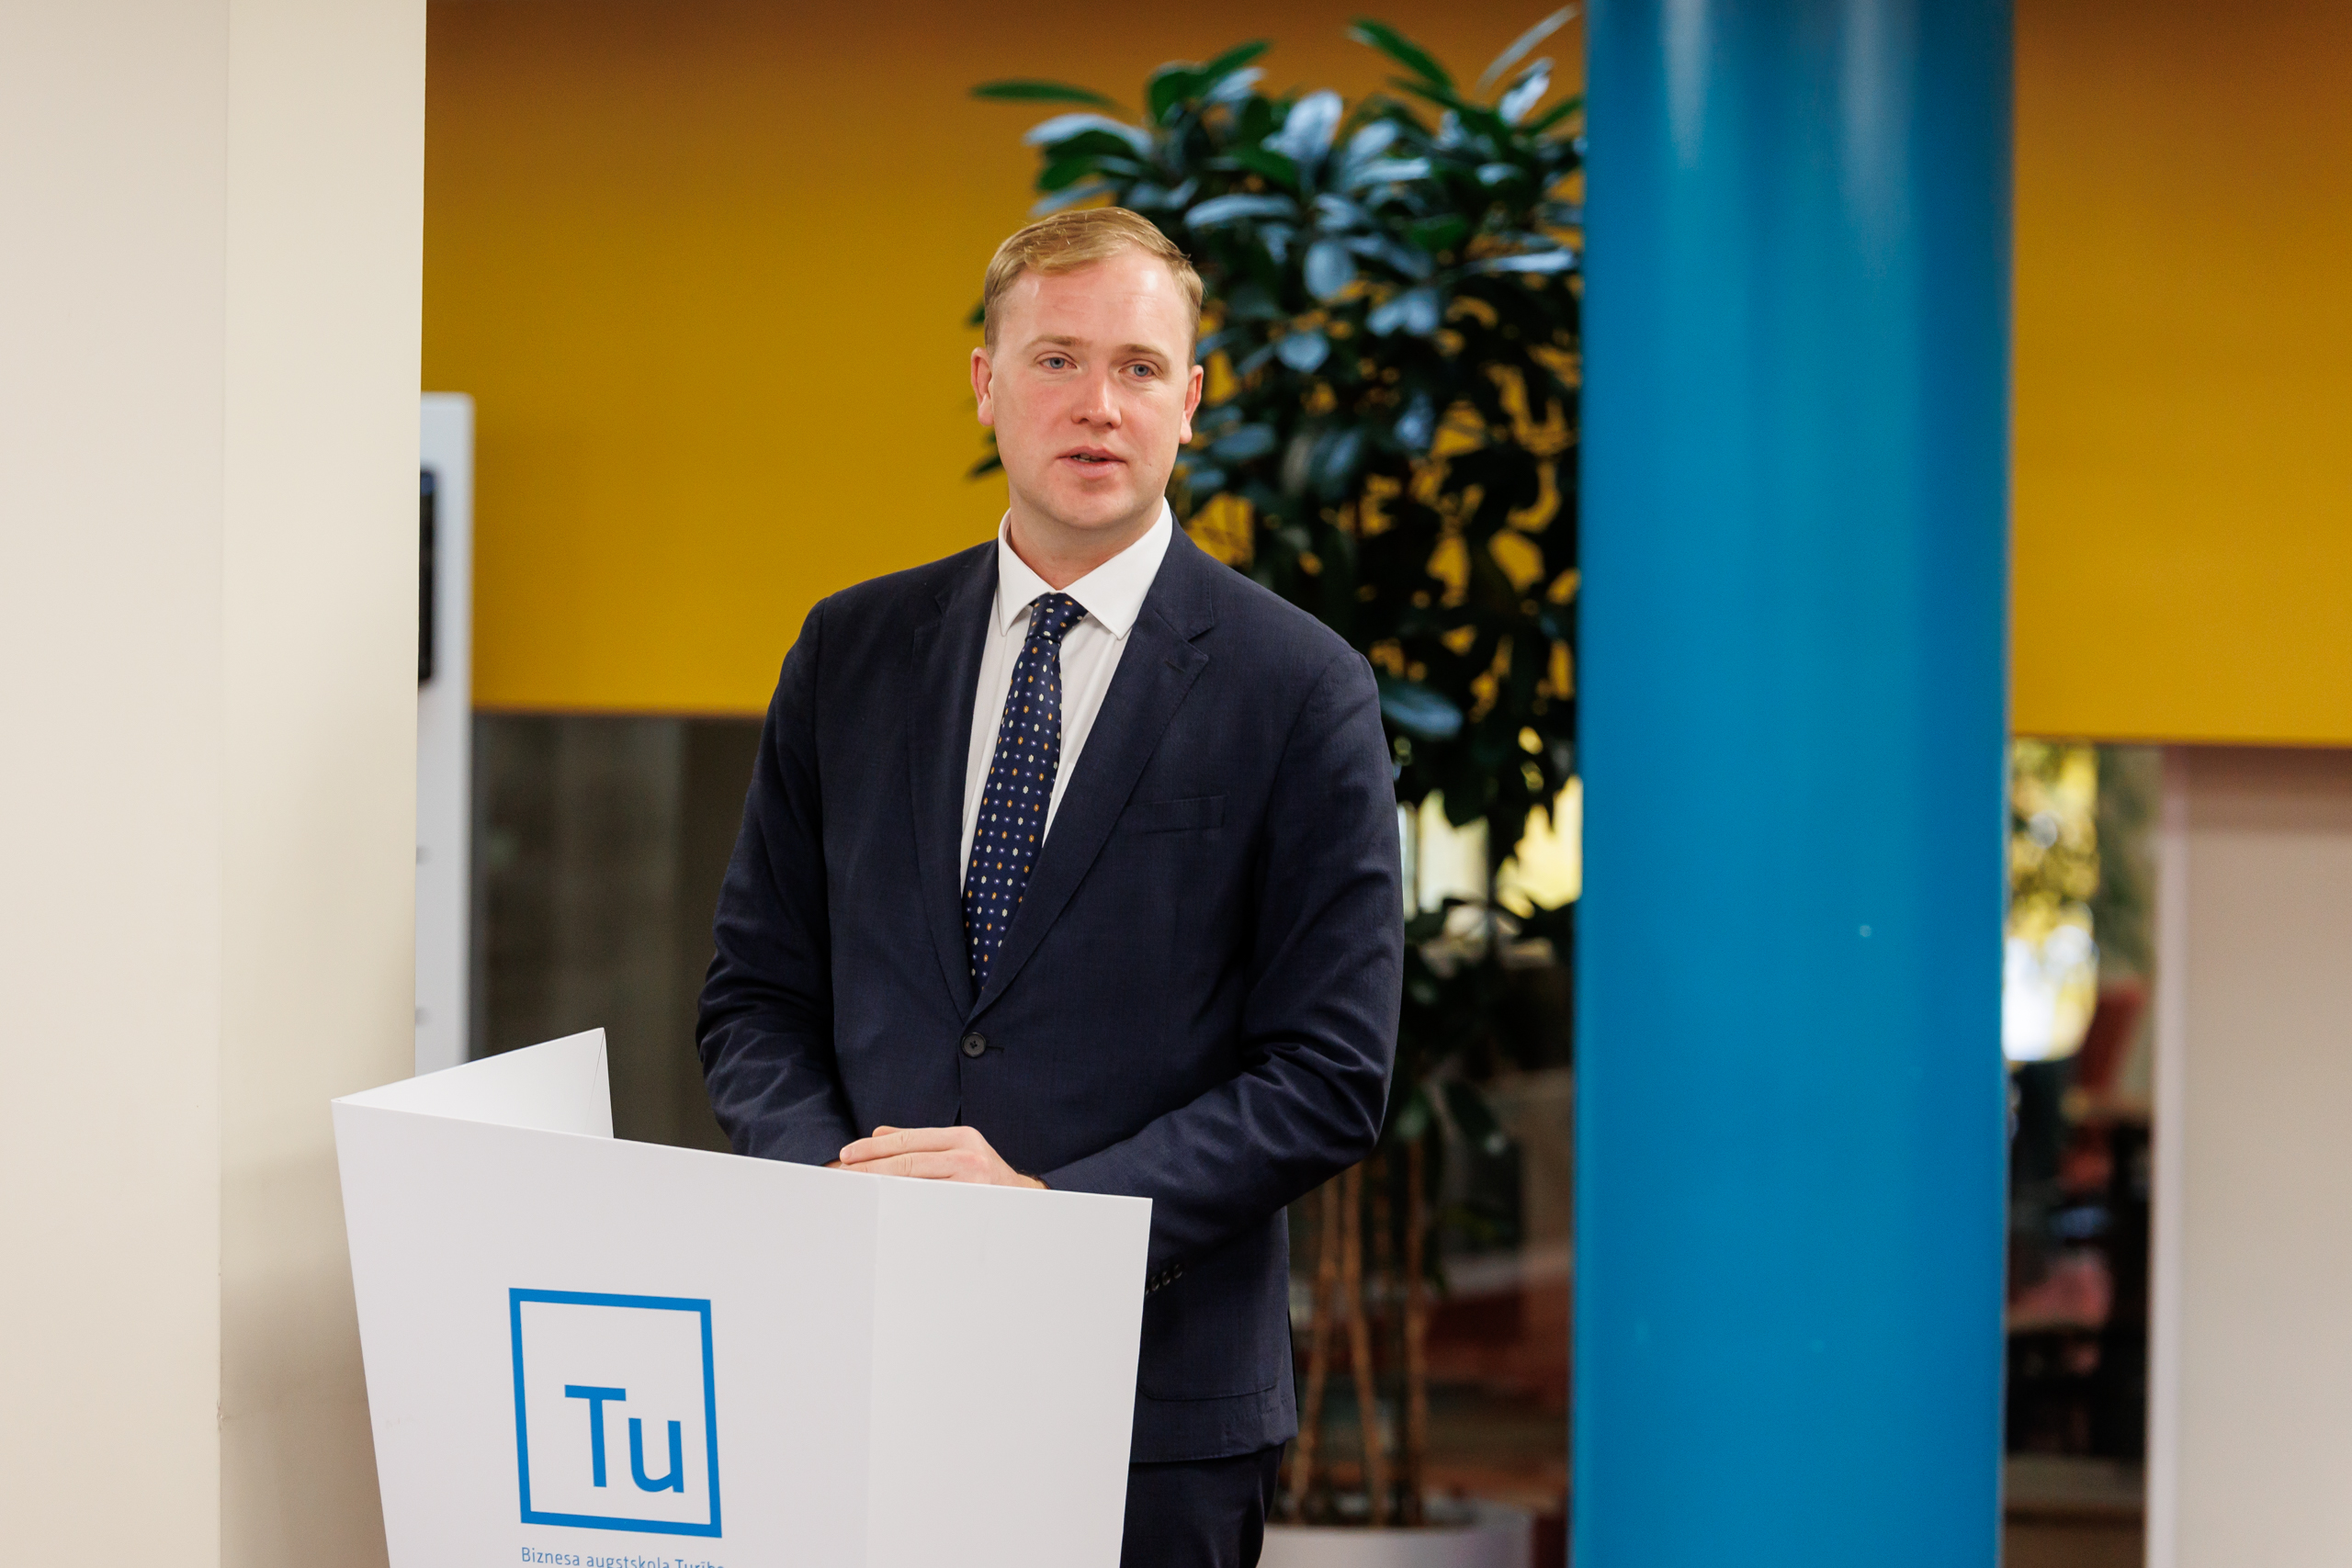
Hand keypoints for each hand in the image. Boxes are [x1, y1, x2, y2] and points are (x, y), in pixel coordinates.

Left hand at [836, 1126, 1044, 1187]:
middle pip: (906, 1161)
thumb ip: (921, 1142)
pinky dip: (901, 1205)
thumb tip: (879, 1133)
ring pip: (914, 1183)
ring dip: (880, 1186)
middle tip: (843, 1175)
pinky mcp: (971, 1205)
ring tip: (856, 1190)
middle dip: (870, 1168)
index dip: (873, 1147)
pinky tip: (883, 1207)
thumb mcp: (959, 1149)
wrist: (1024, 1203)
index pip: (907, 1140)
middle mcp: (969, 1155)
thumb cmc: (985, 1177)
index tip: (847, 1155)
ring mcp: (971, 1182)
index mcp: (962, 1137)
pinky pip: (927, 1204)